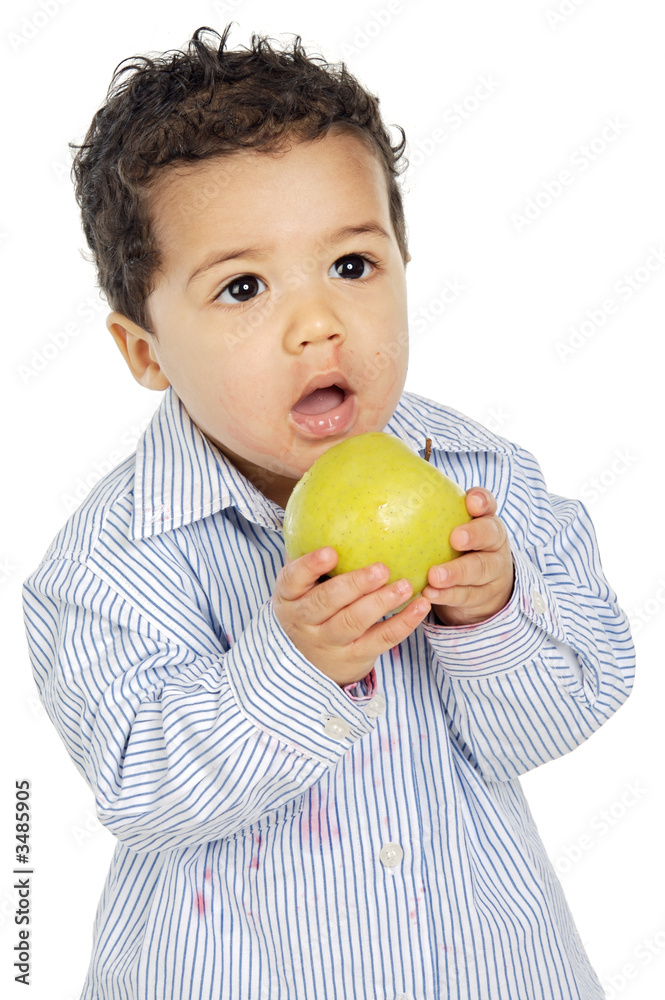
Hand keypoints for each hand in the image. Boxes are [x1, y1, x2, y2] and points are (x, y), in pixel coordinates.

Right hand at [273, 547, 430, 686]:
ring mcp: (328, 643)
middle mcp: (304, 621)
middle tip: (381, 568)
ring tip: (404, 586)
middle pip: (326, 602)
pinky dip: (403, 624)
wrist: (308, 662)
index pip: (292, 579)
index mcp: (289, 597)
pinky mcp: (354, 657)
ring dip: (381, 603)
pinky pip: (381, 640)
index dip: (310, 566)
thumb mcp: (299, 587)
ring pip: (354, 622)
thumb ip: (312, 558)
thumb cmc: (309, 607)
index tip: (331, 552)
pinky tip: (420, 606)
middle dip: (355, 585)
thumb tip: (333, 504)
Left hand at [421, 488, 513, 626]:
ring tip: (434, 576)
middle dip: (474, 535)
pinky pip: (466, 595)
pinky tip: (429, 594)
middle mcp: (492, 543)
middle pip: (490, 535)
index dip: (481, 501)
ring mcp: (491, 570)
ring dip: (456, 573)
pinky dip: (448, 595)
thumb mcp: (447, 528)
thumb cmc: (454, 547)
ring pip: (478, 569)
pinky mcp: (482, 595)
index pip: (487, 504)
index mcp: (484, 519)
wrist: (482, 587)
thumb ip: (428, 511)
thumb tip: (382, 484)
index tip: (470, 502)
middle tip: (455, 538)